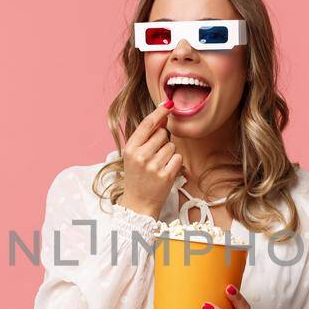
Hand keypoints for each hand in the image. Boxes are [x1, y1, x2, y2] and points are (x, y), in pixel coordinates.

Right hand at [118, 99, 182, 216]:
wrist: (138, 204)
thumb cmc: (137, 177)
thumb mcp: (134, 155)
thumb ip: (146, 136)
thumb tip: (162, 114)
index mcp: (130, 149)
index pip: (148, 124)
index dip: (159, 111)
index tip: (169, 104)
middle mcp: (141, 156)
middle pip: (162, 134)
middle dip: (162, 141)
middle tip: (154, 156)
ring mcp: (153, 167)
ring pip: (171, 146)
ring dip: (169, 154)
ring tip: (158, 166)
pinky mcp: (166, 176)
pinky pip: (178, 158)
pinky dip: (175, 163)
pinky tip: (165, 172)